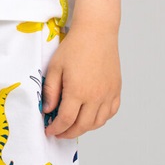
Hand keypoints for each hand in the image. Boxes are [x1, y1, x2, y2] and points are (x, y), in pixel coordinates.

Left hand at [42, 22, 121, 138]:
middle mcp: (95, 96)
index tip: (49, 131)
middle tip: (59, 132)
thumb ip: (51, 91)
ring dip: (85, 128)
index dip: (56, 129)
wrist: (97, 32)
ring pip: (98, 122)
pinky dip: (101, 119)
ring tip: (74, 125)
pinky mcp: (116, 89)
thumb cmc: (74, 46)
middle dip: (68, 132)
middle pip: (82, 126)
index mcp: (78, 91)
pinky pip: (111, 112)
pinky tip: (91, 115)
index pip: (66, 120)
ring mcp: (108, 94)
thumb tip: (48, 110)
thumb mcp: (55, 67)